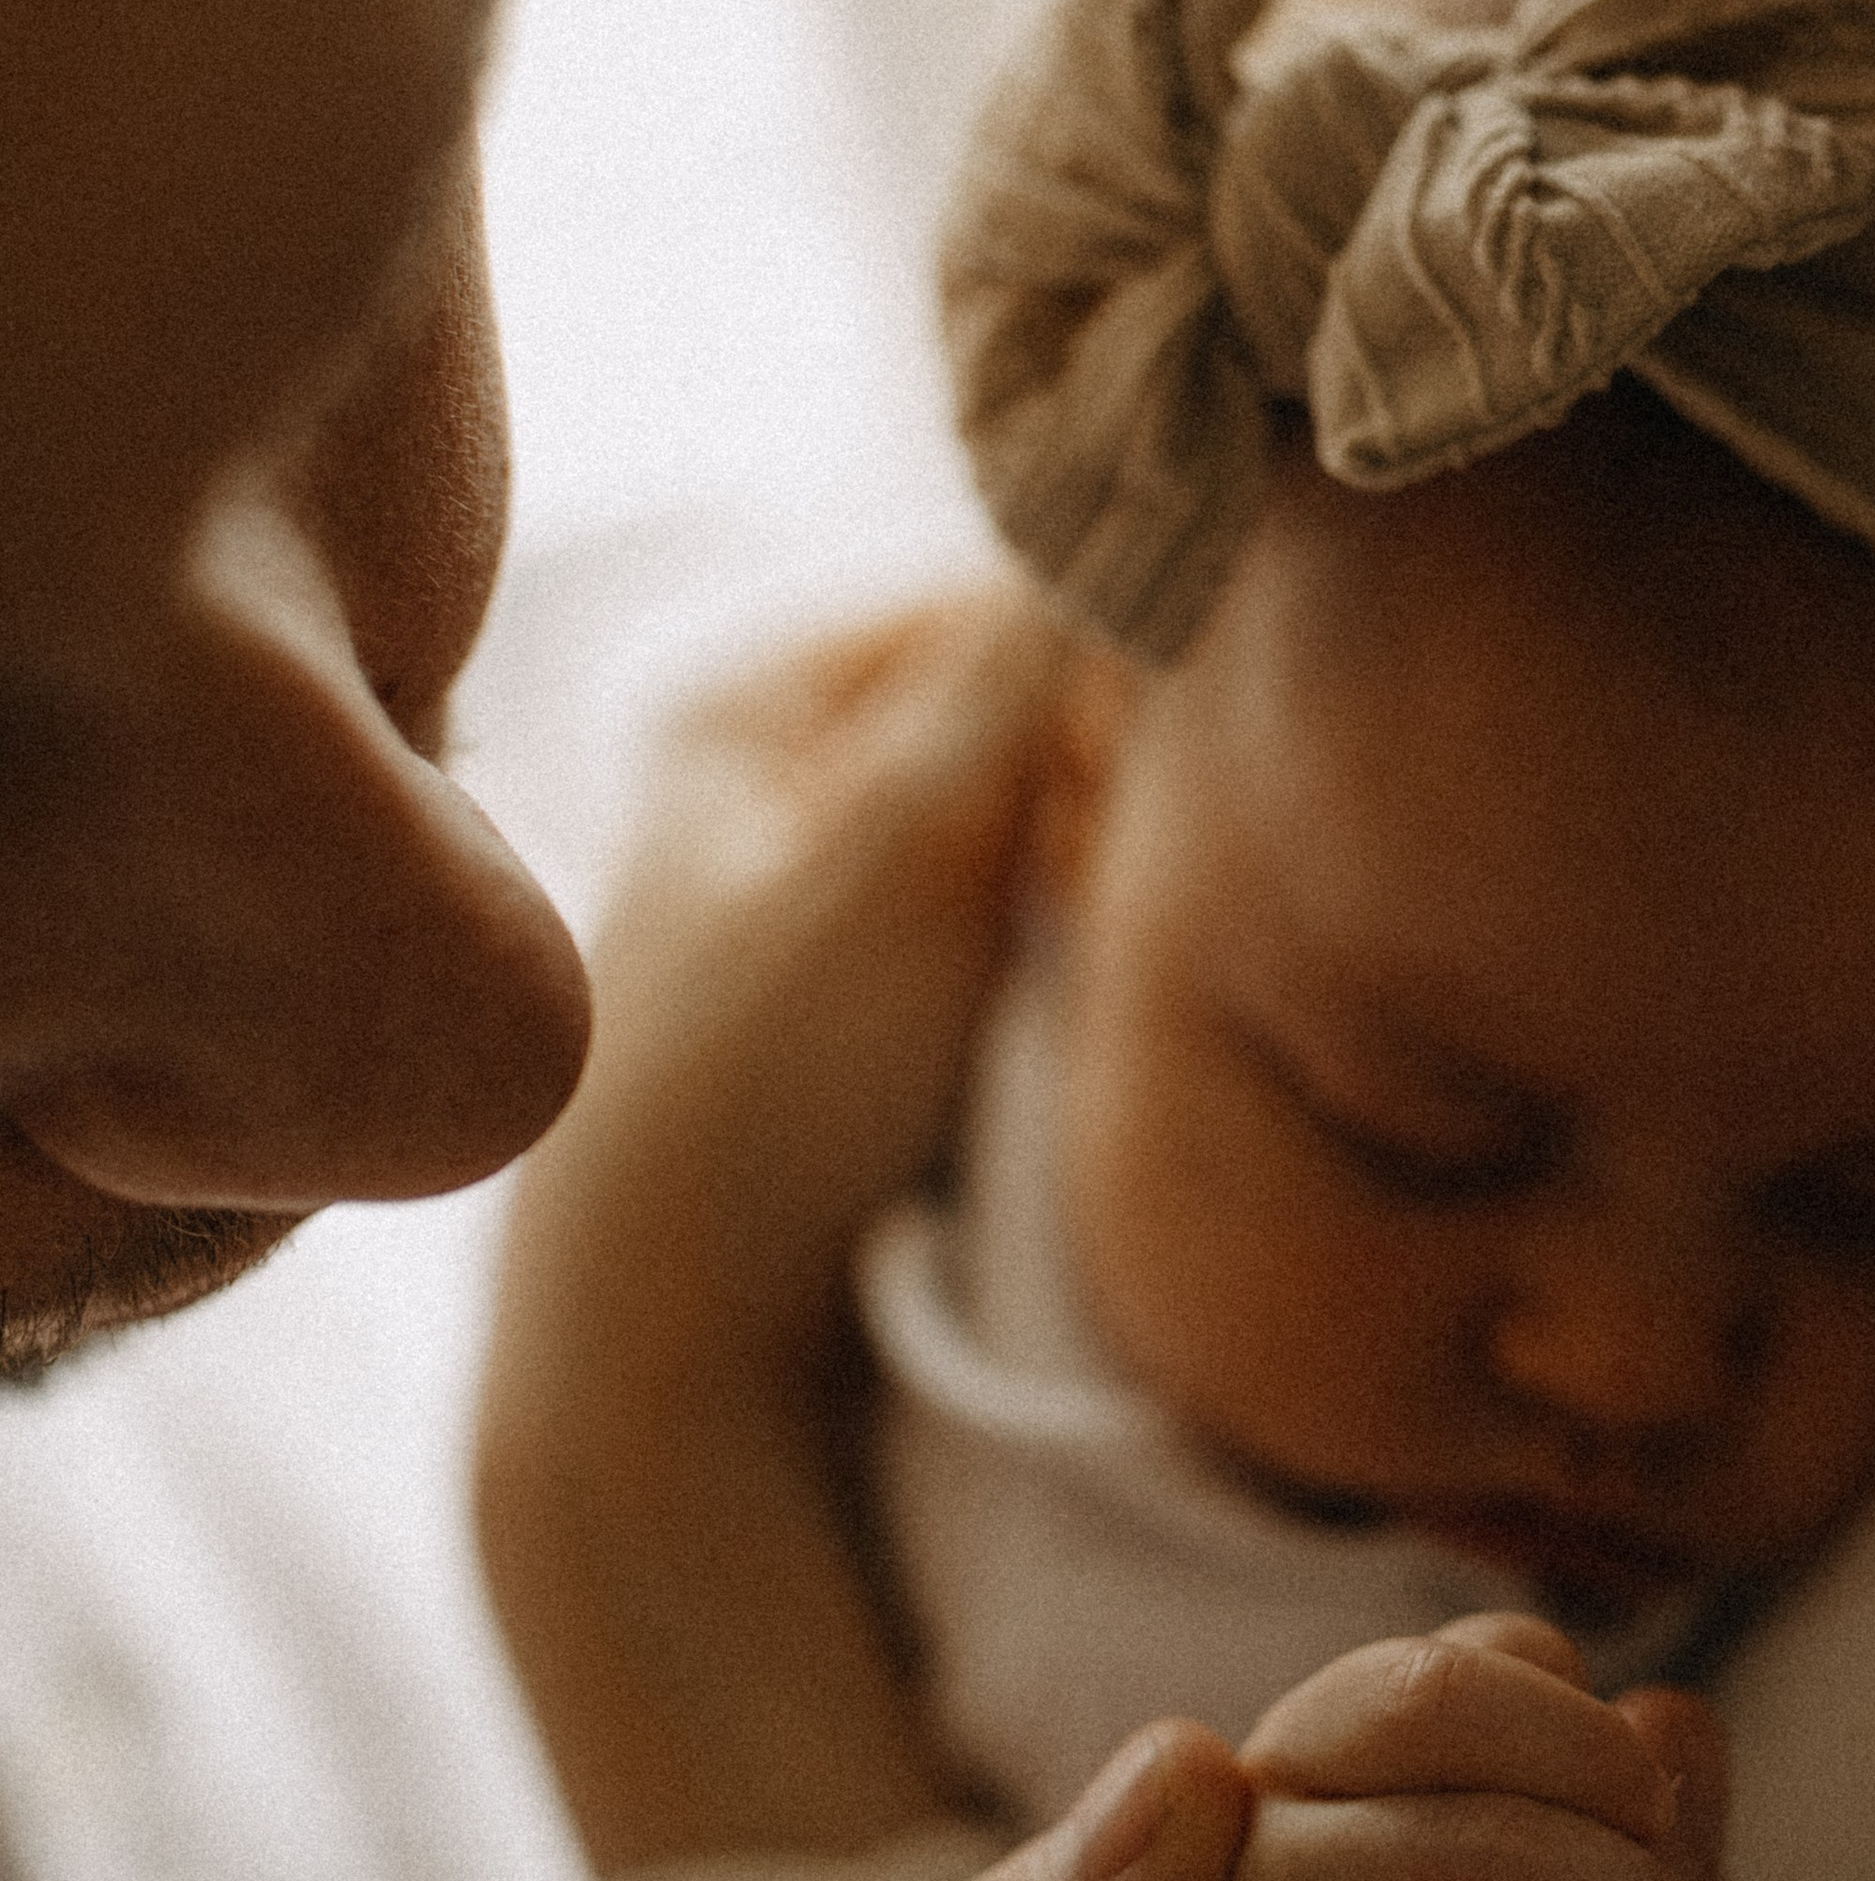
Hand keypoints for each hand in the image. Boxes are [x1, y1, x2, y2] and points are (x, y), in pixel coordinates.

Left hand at [477, 588, 1064, 1868]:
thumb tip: (1154, 512)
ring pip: (1039, 837)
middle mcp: (781, 786)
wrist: (672, 1368)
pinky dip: (1076, 964)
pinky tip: (1099, 1022)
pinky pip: (1022, 946)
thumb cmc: (757, 1097)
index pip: (1003, 593)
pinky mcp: (878, 1037)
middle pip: (1025, 718)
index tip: (1197, 755)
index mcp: (749, 700)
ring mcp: (832, 919)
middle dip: (1117, 774)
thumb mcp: (900, 842)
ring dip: (1109, 878)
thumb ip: (1020, 664)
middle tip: (1185, 859)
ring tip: (1144, 944)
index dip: (1121, 652)